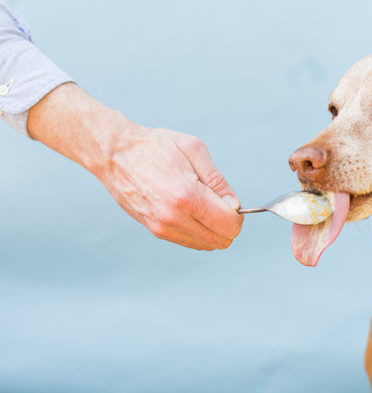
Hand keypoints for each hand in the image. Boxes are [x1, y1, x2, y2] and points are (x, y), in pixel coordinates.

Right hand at [28, 83, 242, 249]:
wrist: (114, 153)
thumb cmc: (154, 146)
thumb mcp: (193, 149)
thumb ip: (218, 181)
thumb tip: (234, 205)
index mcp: (186, 196)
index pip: (229, 225)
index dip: (238, 215)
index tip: (230, 201)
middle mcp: (174, 217)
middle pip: (221, 240)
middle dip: (228, 224)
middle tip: (219, 203)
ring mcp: (162, 228)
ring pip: (206, 245)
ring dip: (213, 229)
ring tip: (202, 204)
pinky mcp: (155, 231)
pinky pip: (190, 242)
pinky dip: (199, 232)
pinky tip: (191, 211)